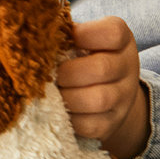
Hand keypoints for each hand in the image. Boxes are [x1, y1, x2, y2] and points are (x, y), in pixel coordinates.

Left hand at [57, 17, 150, 158]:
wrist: (106, 92)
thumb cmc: (83, 57)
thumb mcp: (80, 39)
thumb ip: (63, 34)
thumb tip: (32, 37)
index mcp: (121, 40)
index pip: (113, 33)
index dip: (86, 34)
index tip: (66, 38)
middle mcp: (128, 67)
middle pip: (103, 68)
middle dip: (68, 72)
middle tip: (51, 74)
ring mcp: (123, 98)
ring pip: (99, 100)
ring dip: (67, 97)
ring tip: (52, 92)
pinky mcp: (111, 123)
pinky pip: (90, 125)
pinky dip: (68, 119)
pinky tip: (57, 109)